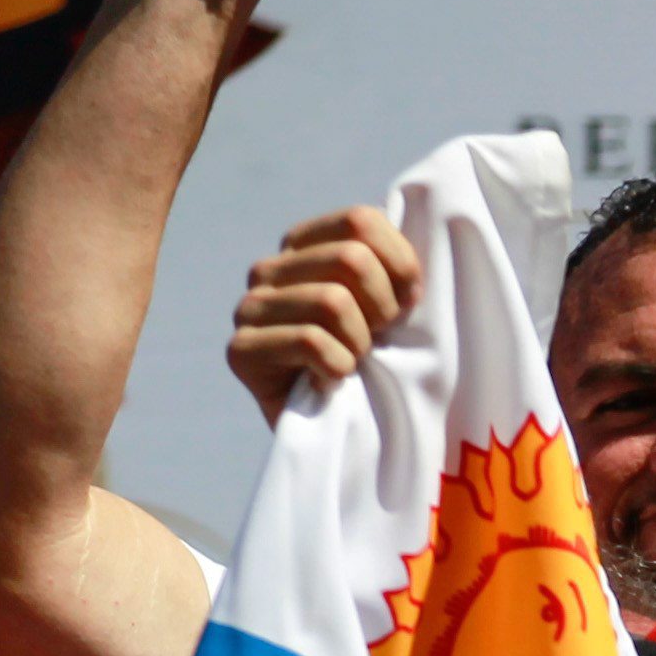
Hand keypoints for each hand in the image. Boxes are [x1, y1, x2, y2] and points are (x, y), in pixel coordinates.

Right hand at [228, 207, 423, 421]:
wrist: (339, 433)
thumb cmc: (375, 363)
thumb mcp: (392, 305)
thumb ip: (395, 265)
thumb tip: (414, 235)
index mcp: (305, 244)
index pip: (361, 222)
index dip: (402, 266)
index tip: (408, 304)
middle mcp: (270, 268)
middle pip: (351, 259)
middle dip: (383, 308)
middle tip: (378, 342)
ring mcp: (250, 307)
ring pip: (332, 302)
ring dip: (360, 344)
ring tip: (353, 362)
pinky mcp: (241, 349)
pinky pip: (310, 342)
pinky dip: (338, 367)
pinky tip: (331, 381)